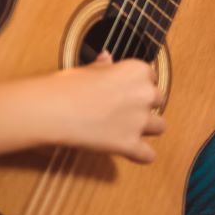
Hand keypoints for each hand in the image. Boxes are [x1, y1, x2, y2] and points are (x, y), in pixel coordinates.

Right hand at [50, 52, 164, 162]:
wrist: (54, 109)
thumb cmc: (67, 86)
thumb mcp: (87, 69)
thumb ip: (104, 66)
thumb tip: (107, 58)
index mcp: (137, 70)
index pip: (150, 77)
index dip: (136, 85)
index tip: (124, 91)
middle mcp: (145, 93)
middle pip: (158, 101)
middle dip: (144, 106)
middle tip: (123, 110)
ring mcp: (139, 120)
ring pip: (160, 127)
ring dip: (147, 129)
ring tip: (128, 130)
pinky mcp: (130, 144)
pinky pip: (148, 155)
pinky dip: (140, 155)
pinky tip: (130, 153)